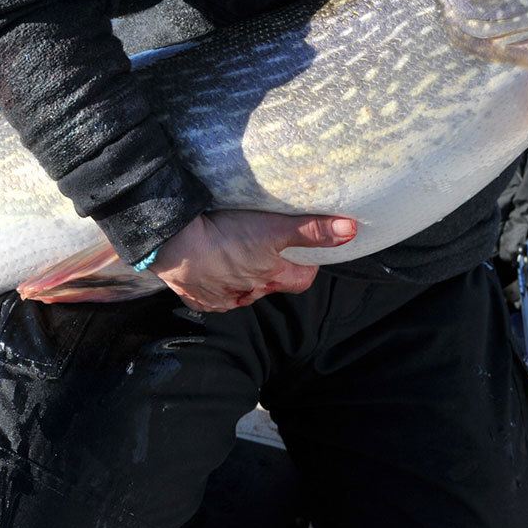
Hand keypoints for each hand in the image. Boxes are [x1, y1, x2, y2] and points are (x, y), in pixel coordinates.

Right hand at [150, 210, 356, 312]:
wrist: (176, 244)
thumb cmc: (225, 236)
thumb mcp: (273, 228)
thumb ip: (311, 230)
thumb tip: (351, 231)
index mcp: (268, 277)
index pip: (300, 280)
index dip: (306, 266)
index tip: (305, 253)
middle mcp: (247, 293)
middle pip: (269, 285)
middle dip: (272, 270)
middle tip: (268, 247)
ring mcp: (220, 298)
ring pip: (239, 292)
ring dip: (241, 277)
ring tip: (236, 252)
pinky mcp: (196, 297)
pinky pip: (210, 296)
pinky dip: (213, 284)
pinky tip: (210, 267)